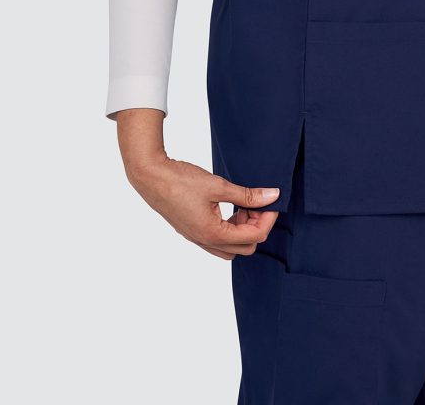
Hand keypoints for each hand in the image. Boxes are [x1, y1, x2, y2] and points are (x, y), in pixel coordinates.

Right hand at [125, 152, 280, 260]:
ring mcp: (197, 238)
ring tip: (244, 204)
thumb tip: (272, 196)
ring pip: (231, 247)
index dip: (267, 219)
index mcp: (212, 234)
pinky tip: (229, 207)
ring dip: (243, 229)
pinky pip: (218, 240)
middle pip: (245, 247)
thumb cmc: (181, 181)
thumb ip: (247, 195)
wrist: (151, 177)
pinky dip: (230, 227)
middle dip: (257, 226)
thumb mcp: (218, 185)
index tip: (272, 200)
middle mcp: (205, 242)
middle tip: (258, 203)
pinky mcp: (192, 231)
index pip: (253, 237)